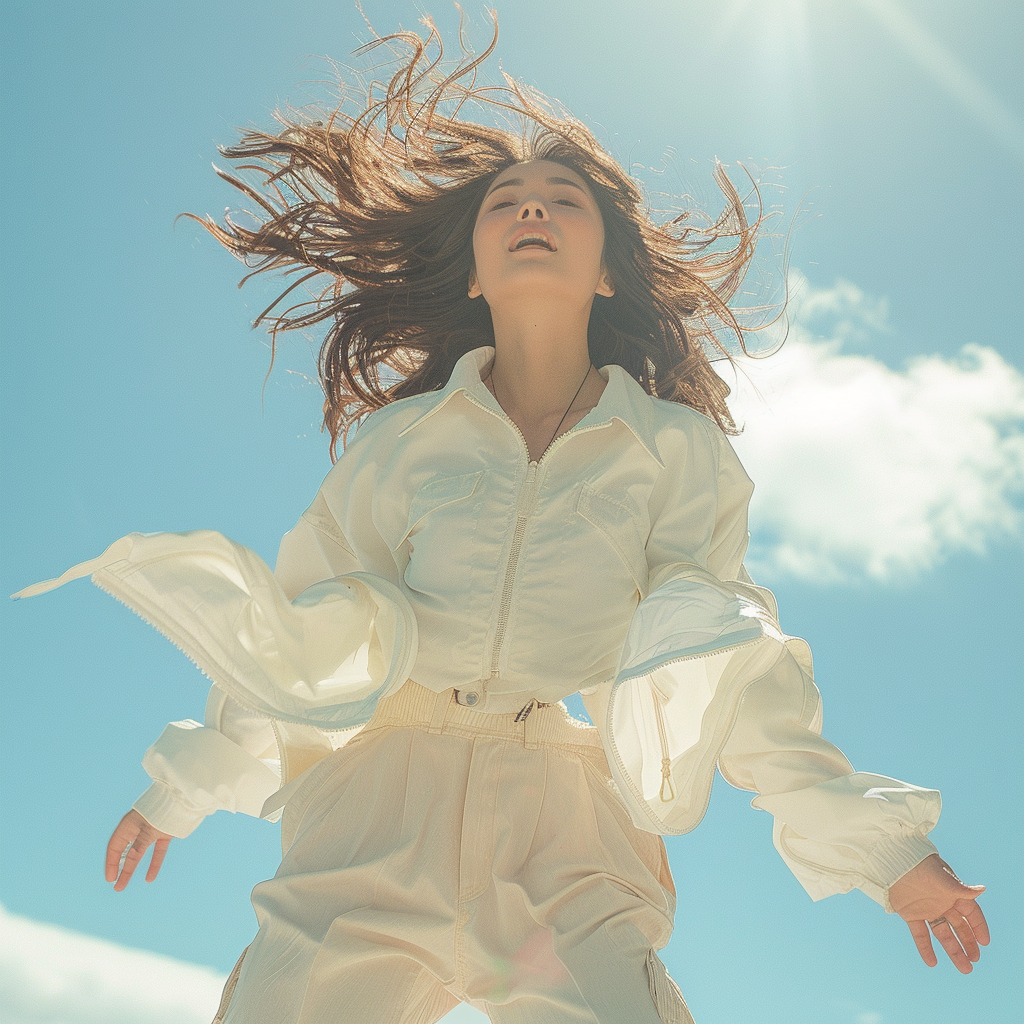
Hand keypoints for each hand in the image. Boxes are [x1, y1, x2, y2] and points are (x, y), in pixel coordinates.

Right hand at [105, 809, 172, 891]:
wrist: (184, 797)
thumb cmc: (161, 811)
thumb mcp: (147, 831)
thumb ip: (137, 848)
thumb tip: (127, 865)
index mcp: (128, 825)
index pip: (115, 847)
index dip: (111, 863)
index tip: (110, 879)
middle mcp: (137, 828)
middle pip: (125, 851)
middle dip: (120, 869)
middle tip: (116, 886)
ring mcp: (151, 830)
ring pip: (139, 853)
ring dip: (133, 869)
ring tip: (126, 884)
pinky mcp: (164, 832)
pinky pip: (157, 851)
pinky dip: (154, 863)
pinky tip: (150, 878)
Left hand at [887, 853, 988, 972]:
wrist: (891, 861)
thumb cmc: (919, 864)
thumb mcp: (940, 877)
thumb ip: (960, 888)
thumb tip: (983, 889)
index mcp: (952, 893)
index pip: (970, 913)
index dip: (978, 926)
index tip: (985, 942)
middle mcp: (941, 903)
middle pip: (959, 927)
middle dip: (968, 943)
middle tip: (975, 960)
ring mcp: (926, 909)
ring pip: (943, 934)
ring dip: (953, 950)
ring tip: (965, 970)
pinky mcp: (909, 914)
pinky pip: (920, 934)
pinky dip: (925, 948)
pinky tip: (932, 963)